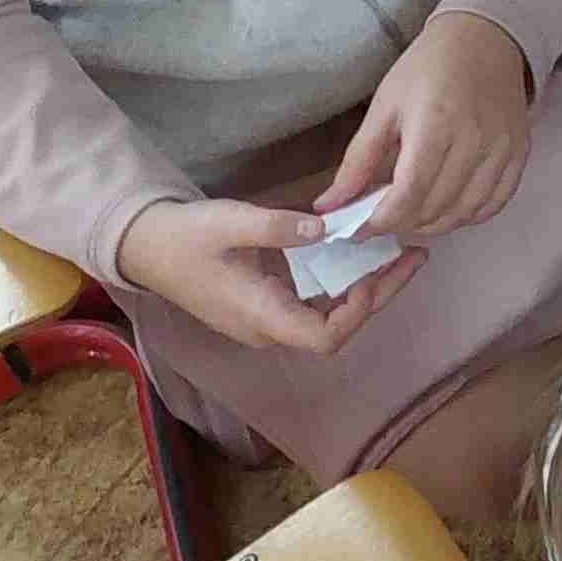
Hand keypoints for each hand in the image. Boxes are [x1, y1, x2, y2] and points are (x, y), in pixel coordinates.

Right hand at [114, 193, 421, 357]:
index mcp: (261, 317)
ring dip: (366, 286)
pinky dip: (342, 279)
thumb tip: (325, 229)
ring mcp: (267, 318)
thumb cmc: (186, 237)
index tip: (375, 271)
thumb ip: (277, 227)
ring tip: (400, 250)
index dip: (358, 311)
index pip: (325, 337)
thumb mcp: (231, 223)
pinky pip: (314, 301)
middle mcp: (268, 327)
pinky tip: (362, 251)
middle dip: (378, 293)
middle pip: (336, 327)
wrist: (146, 246)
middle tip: (415, 254)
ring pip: (328, 315)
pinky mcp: (266, 304)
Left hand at [317, 9, 534, 239]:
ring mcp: (502, 148)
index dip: (379, 222)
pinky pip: (495, 203)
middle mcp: (474, 140)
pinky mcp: (519, 152)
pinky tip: (446, 207)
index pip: (408, 194)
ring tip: (410, 214)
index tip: (357, 229)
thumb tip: (328, 207)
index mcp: (435, 124)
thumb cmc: (428, 68)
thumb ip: (357, 161)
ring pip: (464, 213)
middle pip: (434, 208)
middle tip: (380, 216)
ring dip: (432, 225)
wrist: (484, 38)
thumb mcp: (384, 106)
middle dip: (400, 223)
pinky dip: (468, 216)